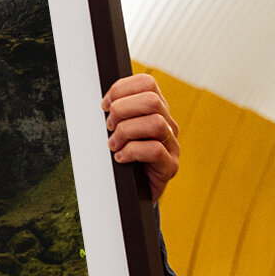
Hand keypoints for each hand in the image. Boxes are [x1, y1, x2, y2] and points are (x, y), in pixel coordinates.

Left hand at [102, 73, 179, 201]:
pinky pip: (155, 150)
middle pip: (151, 100)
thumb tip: (103, 103)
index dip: (121, 89)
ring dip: (126, 132)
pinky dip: (131, 152)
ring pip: (155, 123)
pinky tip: (120, 158)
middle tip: (109, 127)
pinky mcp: (170, 166)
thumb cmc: (122, 157)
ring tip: (113, 145)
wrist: (132, 192)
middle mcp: (168, 124)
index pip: (147, 83)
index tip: (104, 105)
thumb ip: (115, 113)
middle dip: (122, 110)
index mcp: (155, 110)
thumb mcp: (117, 130)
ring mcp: (172, 145)